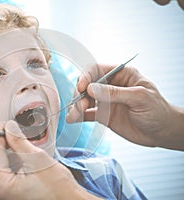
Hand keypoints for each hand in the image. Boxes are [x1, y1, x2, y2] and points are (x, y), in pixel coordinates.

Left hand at [0, 120, 101, 199]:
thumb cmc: (57, 187)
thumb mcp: (37, 158)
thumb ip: (18, 141)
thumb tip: (9, 127)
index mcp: (2, 185)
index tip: (6, 125)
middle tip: (10, 134)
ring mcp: (1, 196)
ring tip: (14, 147)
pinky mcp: (7, 196)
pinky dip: (4, 165)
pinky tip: (16, 159)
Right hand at [66, 64, 183, 150]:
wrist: (163, 132)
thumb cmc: (157, 111)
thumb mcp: (139, 98)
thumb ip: (114, 93)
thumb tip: (91, 89)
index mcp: (121, 75)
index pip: (97, 70)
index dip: (86, 76)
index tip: (81, 87)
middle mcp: (111, 86)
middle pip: (87, 85)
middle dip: (80, 94)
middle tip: (81, 105)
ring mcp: (106, 101)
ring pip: (85, 99)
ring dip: (77, 106)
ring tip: (75, 114)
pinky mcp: (104, 115)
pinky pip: (88, 114)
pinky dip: (79, 116)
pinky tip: (72, 119)